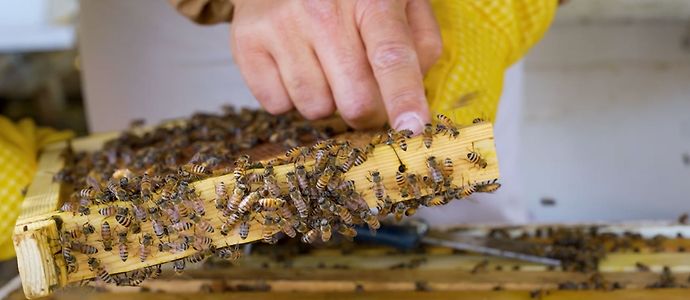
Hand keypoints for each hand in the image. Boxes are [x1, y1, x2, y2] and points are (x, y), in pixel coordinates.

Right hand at [230, 0, 440, 132]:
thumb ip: (419, 40)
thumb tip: (414, 93)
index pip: (391, 55)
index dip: (404, 96)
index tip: (412, 127)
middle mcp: (322, 11)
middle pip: (355, 101)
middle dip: (366, 112)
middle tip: (363, 92)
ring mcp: (281, 27)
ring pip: (315, 109)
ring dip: (326, 102)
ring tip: (323, 66)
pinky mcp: (247, 43)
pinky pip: (277, 106)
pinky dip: (290, 98)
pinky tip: (295, 65)